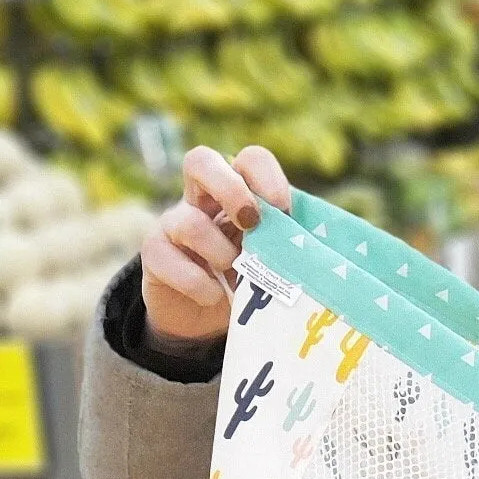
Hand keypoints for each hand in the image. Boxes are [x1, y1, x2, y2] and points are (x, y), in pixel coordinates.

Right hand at [140, 144, 292, 348]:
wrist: (202, 319)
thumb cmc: (246, 280)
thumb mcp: (271, 258)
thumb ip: (287, 244)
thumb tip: (324, 251)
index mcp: (236, 192)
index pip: (249, 159)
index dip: (266, 176)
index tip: (284, 210)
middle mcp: (200, 199)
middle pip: (200, 160)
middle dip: (230, 190)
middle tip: (251, 223)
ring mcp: (173, 224)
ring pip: (188, 221)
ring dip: (219, 252)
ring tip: (236, 277)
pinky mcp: (154, 255)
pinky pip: (169, 260)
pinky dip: (200, 284)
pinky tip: (216, 297)